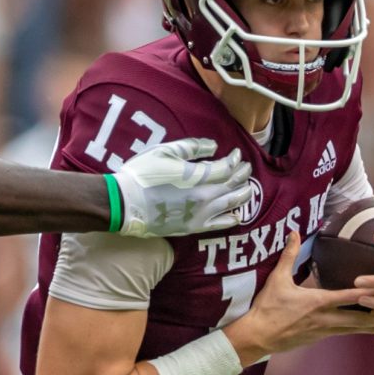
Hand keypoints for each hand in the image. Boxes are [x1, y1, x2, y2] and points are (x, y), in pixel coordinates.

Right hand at [112, 138, 253, 236]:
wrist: (125, 204)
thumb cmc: (142, 174)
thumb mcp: (165, 152)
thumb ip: (192, 147)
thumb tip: (213, 147)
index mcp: (198, 176)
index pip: (226, 167)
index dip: (235, 160)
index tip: (237, 155)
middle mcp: (205, 196)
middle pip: (233, 185)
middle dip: (242, 175)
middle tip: (246, 168)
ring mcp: (201, 214)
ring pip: (231, 203)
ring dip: (243, 194)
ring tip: (247, 188)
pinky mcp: (193, 227)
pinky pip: (220, 224)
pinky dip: (232, 218)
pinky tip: (237, 214)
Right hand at [222, 222, 373, 363]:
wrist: (257, 337)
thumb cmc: (267, 308)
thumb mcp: (277, 279)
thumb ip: (289, 255)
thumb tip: (295, 232)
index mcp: (317, 303)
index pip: (349, 297)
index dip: (370, 293)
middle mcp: (327, 318)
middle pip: (362, 318)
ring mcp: (326, 330)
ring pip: (359, 328)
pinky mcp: (322, 336)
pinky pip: (349, 332)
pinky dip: (365, 329)